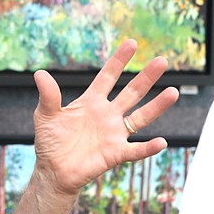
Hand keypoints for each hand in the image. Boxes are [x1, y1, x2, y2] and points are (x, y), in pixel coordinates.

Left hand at [32, 39, 178, 196]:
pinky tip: (161, 142)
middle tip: (162, 61)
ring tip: (173, 92)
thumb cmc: (50, 142)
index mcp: (91, 102)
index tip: (132, 43)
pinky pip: (136, 150)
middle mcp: (107, 115)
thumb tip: (40, 74)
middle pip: (131, 93)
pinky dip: (148, 148)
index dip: (119, 61)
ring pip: (141, 117)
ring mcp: (114, 134)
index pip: (108, 77)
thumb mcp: (46, 116)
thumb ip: (48, 96)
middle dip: (146, 77)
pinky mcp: (115, 153)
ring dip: (157, 106)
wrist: (53, 171)